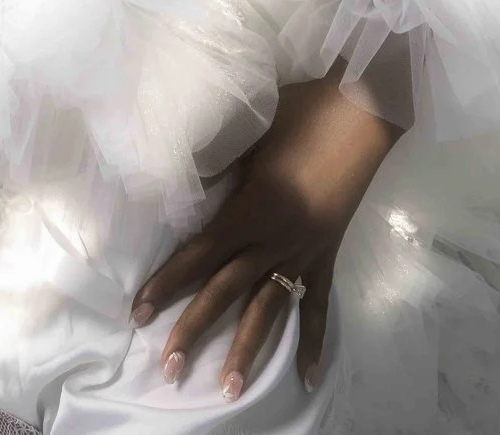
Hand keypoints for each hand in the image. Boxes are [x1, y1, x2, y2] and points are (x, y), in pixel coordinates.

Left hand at [131, 71, 402, 398]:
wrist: (361, 110)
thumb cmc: (300, 113)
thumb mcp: (246, 136)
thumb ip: (216, 166)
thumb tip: (180, 183)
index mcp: (250, 210)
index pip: (197, 256)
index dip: (166, 285)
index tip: (138, 312)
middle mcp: (275, 240)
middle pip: (226, 292)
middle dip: (194, 329)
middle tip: (168, 367)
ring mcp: (305, 252)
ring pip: (269, 310)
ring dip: (246, 350)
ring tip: (228, 389)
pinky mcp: (328, 255)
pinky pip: (319, 306)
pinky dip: (315, 342)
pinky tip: (309, 378)